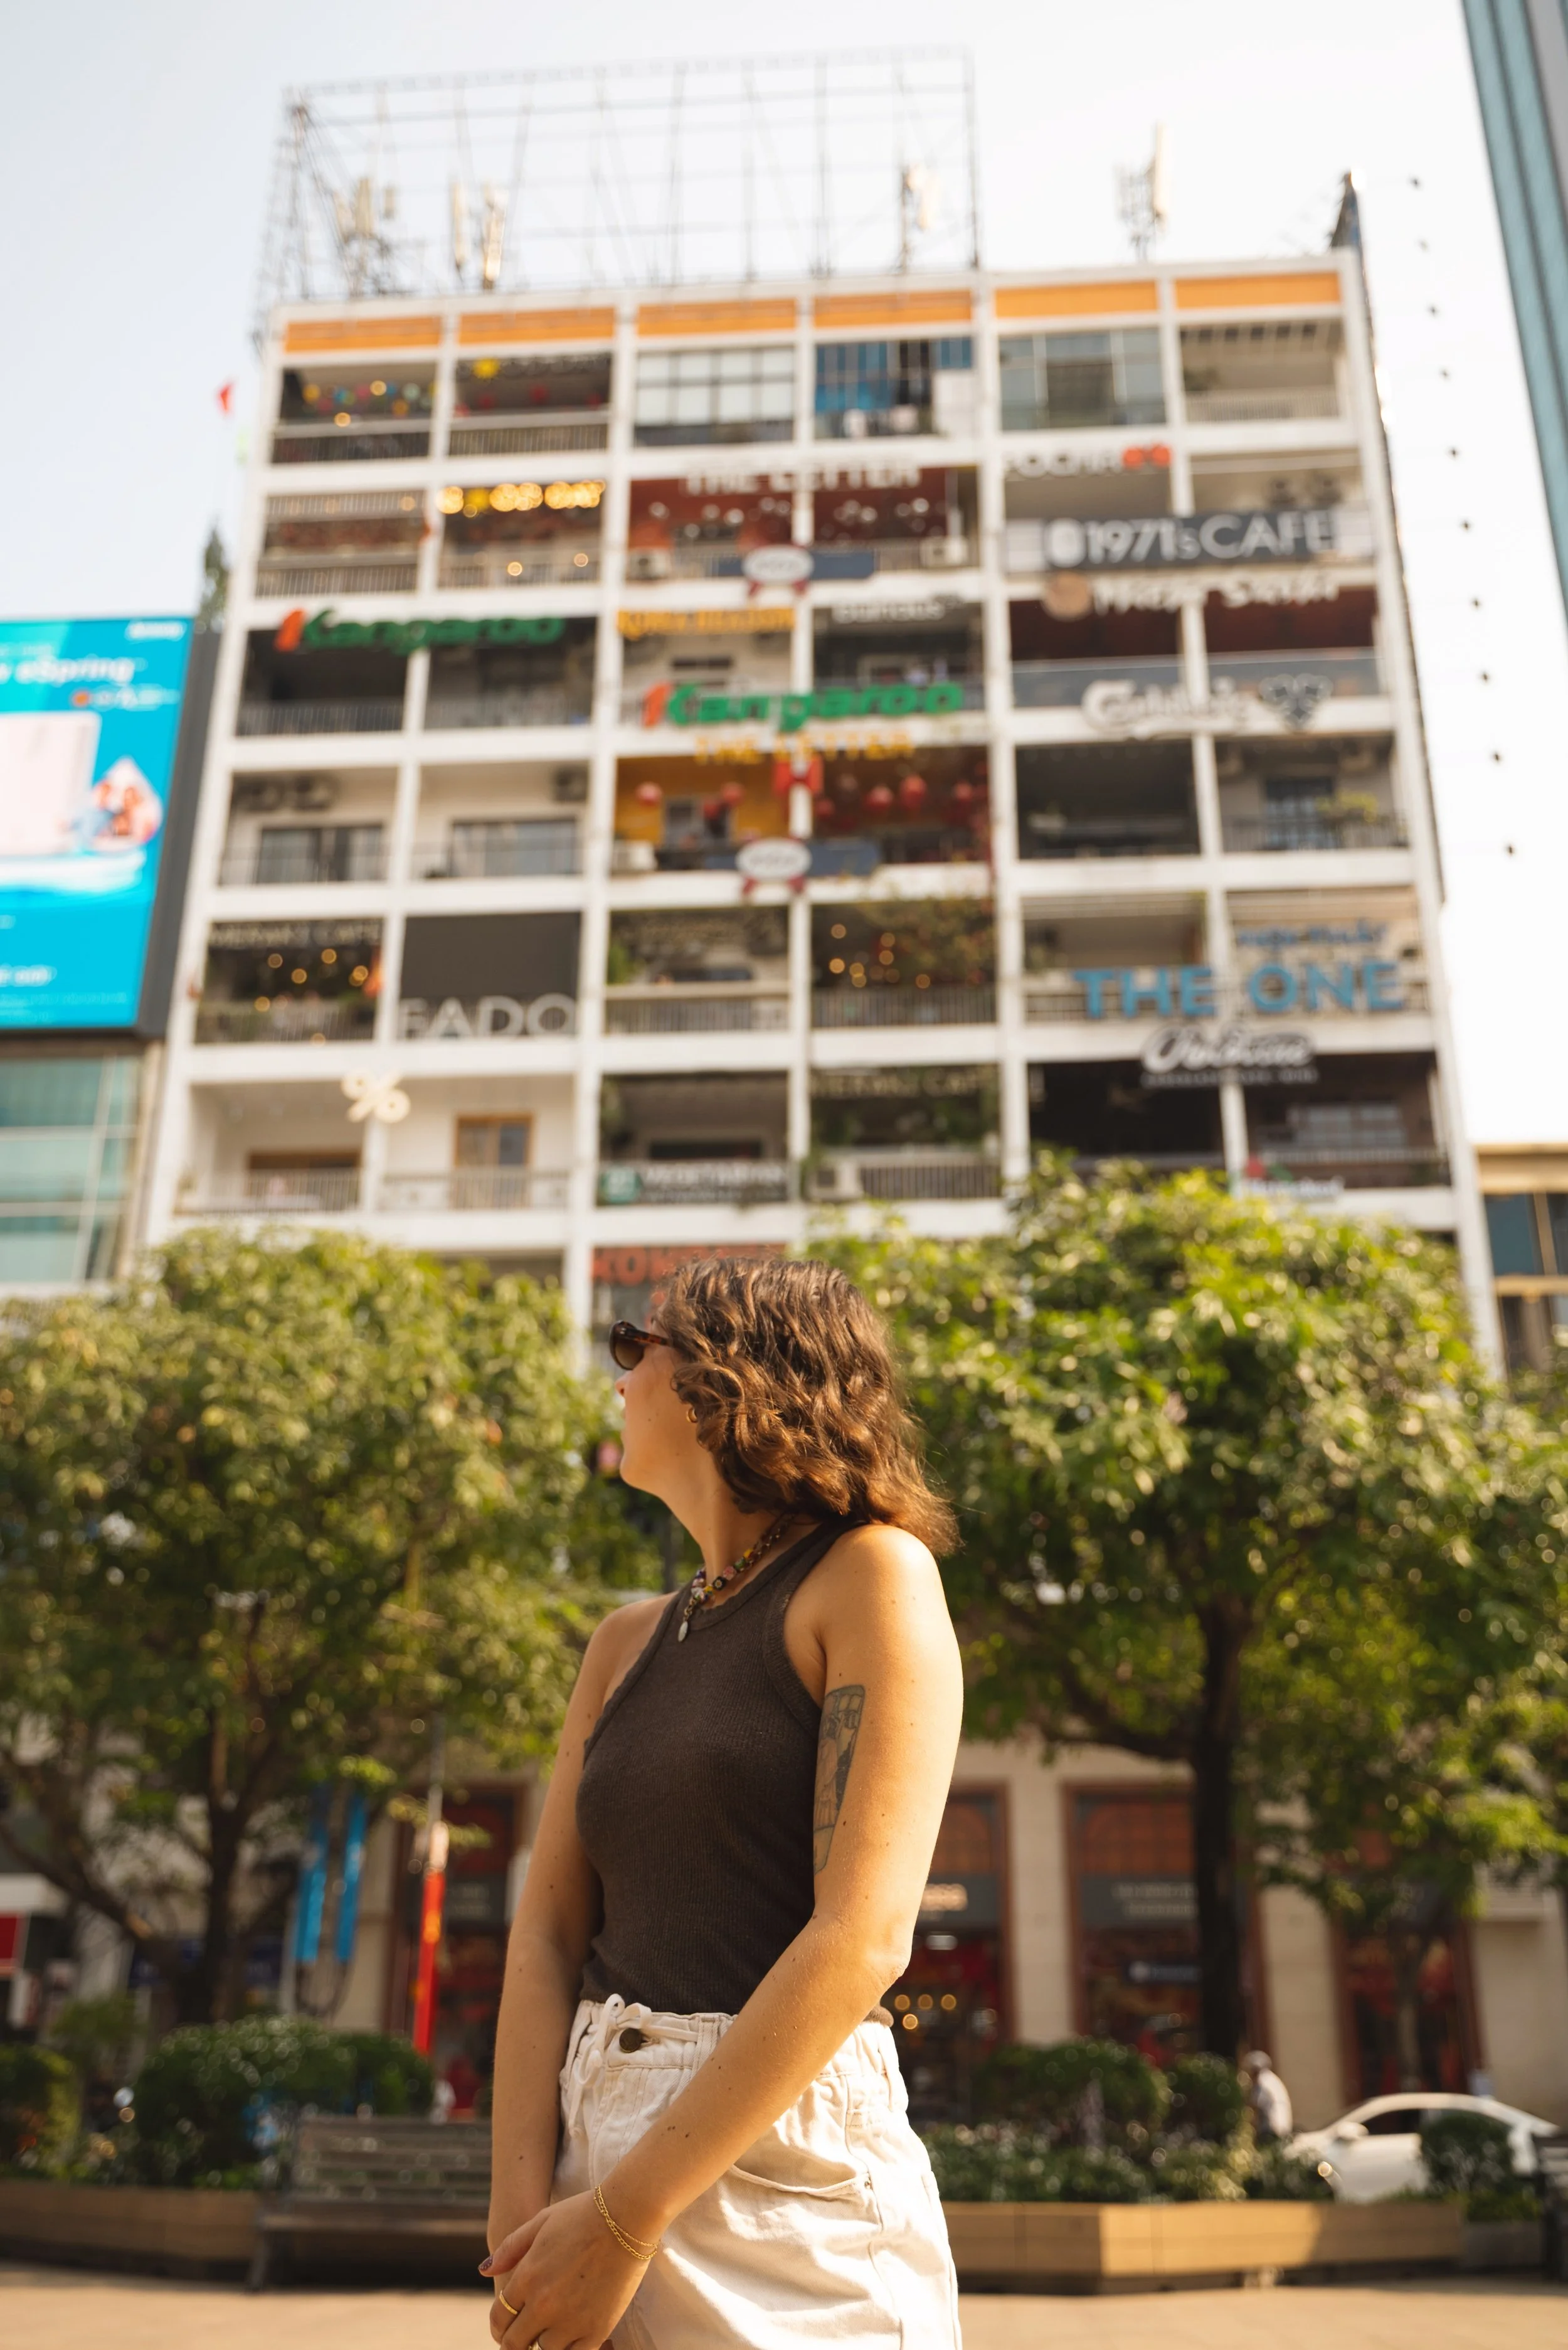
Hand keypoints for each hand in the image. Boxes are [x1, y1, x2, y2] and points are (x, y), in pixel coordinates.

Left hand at [482, 2190, 649, 2349]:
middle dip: (515, 2342)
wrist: (626, 2216)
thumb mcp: (540, 2222)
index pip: (500, 2317)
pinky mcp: (596, 2330)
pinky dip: (570, 2349)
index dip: (499, 2326)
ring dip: (546, 2341)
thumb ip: (510, 2248)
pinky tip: (573, 2336)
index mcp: (526, 2277)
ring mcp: (570, 2320)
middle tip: (524, 2338)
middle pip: (515, 2343)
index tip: (504, 2328)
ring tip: (555, 2328)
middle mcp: (543, 2304)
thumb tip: (484, 2271)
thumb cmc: (582, 2214)